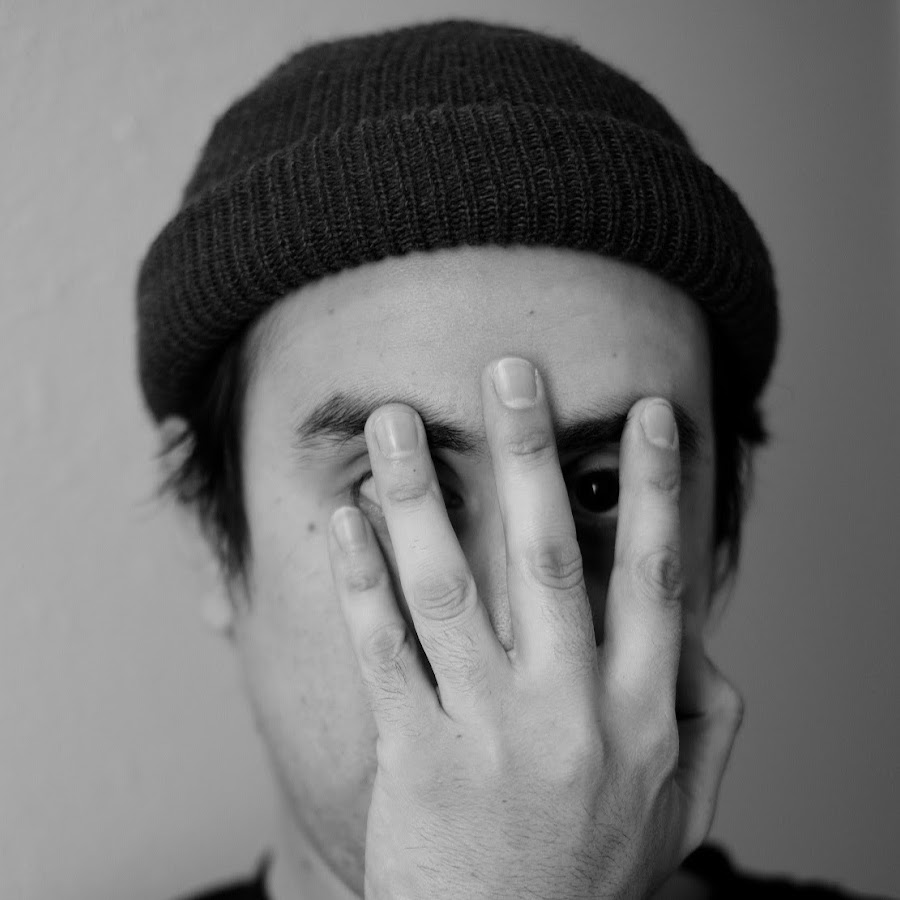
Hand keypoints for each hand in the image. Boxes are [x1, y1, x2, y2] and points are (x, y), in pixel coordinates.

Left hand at [326, 358, 741, 899]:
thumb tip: (708, 641)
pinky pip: (387, 651)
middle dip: (532, 457)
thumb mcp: (674, 807)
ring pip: (452, 591)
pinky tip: (347, 520)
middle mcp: (570, 712)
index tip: (647, 416)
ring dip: (421, 498)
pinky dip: (364, 580)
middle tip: (511, 372)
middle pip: (551, 561)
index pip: (655, 579)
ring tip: (397, 423)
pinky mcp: (417, 756)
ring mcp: (491, 732)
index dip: (655, 491)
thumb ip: (705, 721)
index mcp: (642, 714)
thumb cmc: (587, 871)